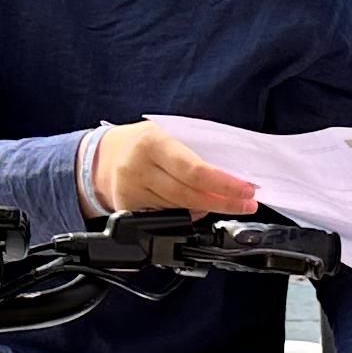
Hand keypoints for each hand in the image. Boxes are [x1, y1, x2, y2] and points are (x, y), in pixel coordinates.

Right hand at [94, 119, 255, 217]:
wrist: (104, 156)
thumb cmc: (145, 142)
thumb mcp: (168, 133)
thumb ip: (196, 150)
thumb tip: (234, 172)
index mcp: (152, 142)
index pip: (194, 170)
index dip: (224, 184)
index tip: (246, 190)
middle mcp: (138, 169)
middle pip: (189, 195)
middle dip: (224, 202)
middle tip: (247, 204)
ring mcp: (131, 193)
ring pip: (180, 210)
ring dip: (209, 209)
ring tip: (230, 204)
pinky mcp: (128, 211)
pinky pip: (167, 219)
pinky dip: (188, 215)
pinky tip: (201, 209)